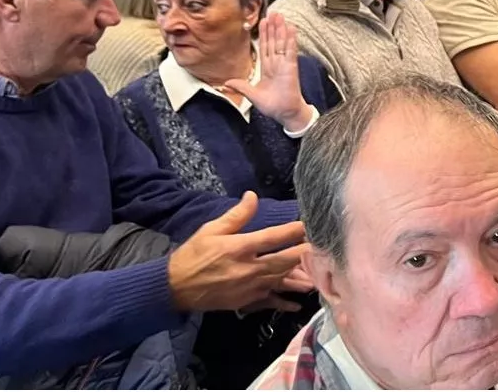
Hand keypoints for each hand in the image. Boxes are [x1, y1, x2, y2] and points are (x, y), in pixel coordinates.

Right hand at [167, 192, 308, 312]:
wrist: (175, 287)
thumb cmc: (193, 255)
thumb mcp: (211, 230)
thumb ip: (236, 215)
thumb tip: (253, 196)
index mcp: (240, 248)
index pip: (274, 237)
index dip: (295, 230)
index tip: (310, 222)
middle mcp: (248, 268)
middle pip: (284, 260)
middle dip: (305, 252)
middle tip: (323, 245)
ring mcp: (249, 287)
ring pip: (281, 280)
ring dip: (301, 276)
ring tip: (320, 270)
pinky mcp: (246, 301)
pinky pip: (270, 301)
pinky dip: (284, 302)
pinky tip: (298, 302)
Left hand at [225, 14, 312, 131]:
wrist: (285, 113)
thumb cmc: (273, 106)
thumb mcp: (252, 95)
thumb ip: (241, 86)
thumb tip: (226, 82)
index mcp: (267, 68)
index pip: (265, 47)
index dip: (264, 35)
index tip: (264, 22)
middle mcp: (276, 64)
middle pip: (273, 41)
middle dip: (273, 27)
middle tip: (273, 12)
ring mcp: (284, 64)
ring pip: (281, 42)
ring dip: (281, 29)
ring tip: (280, 15)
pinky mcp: (291, 67)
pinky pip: (290, 50)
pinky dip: (291, 39)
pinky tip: (291, 28)